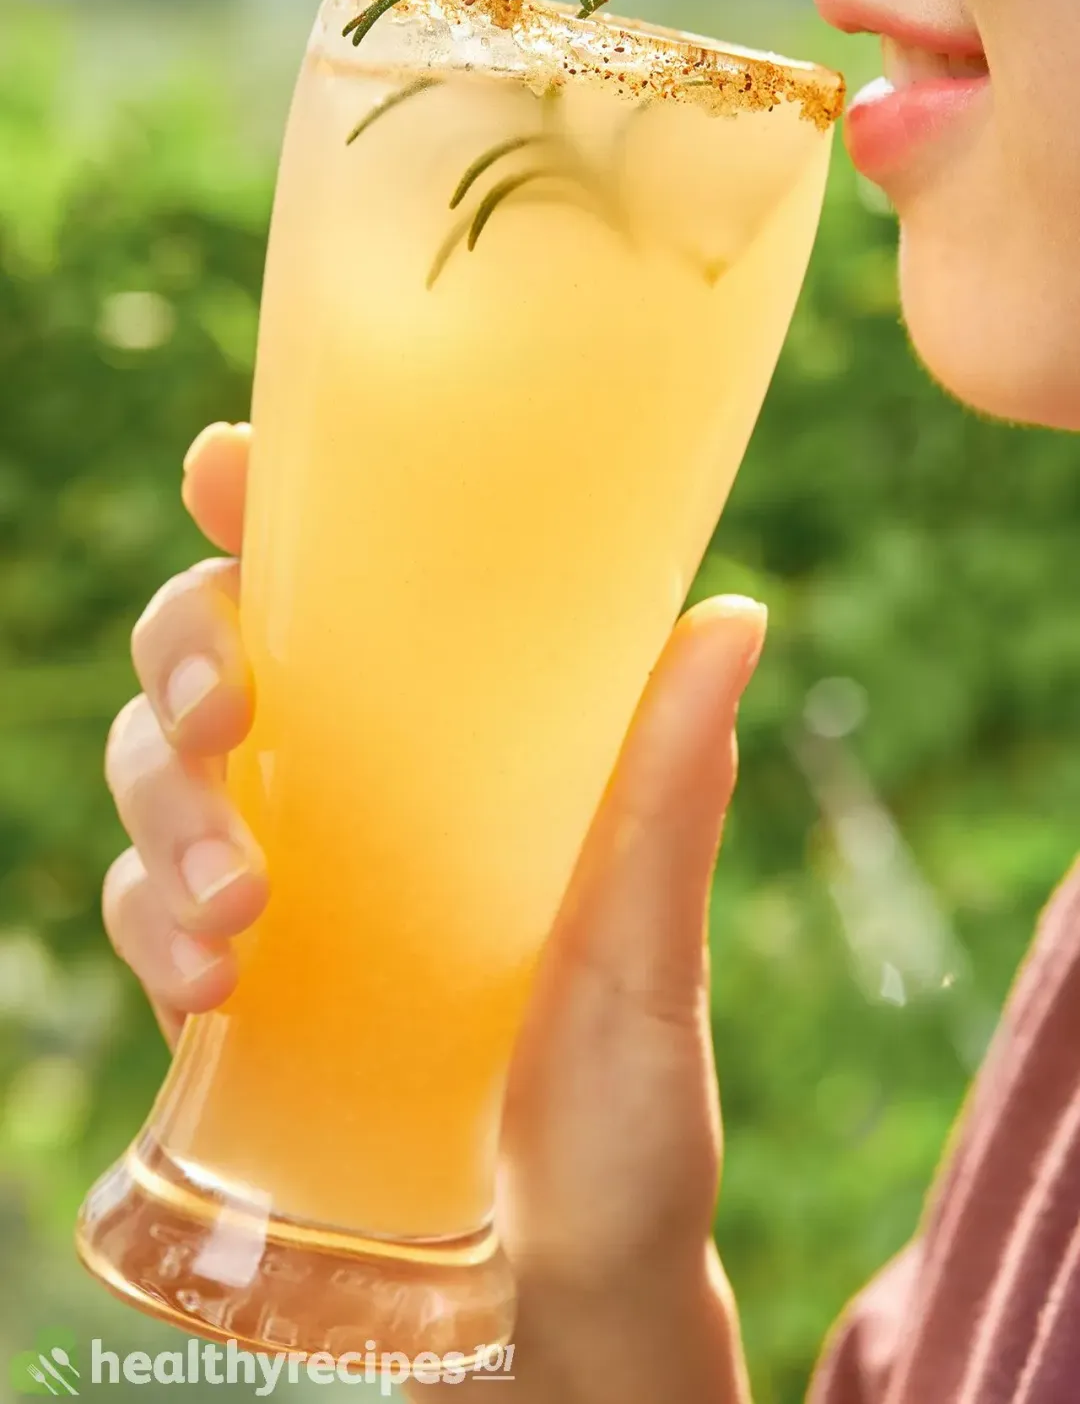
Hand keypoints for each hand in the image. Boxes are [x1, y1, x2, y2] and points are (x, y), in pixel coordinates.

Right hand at [103, 421, 763, 1403]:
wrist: (560, 1278)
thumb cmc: (625, 1104)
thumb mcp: (646, 945)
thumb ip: (668, 795)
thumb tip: (733, 614)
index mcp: (465, 744)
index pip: (352, 586)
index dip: (271, 509)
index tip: (226, 470)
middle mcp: (367, 786)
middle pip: (221, 656)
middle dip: (189, 659)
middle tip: (224, 718)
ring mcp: (290, 875)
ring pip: (160, 774)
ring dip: (163, 810)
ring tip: (235, 906)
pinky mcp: (232, 973)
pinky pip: (145, 911)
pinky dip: (149, 928)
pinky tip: (204, 990)